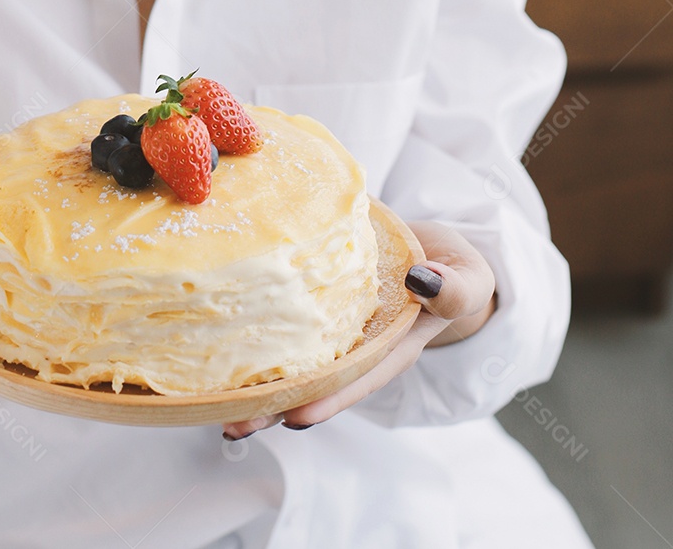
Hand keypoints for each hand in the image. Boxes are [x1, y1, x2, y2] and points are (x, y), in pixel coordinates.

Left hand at [221, 220, 495, 438]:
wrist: (439, 252)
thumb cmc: (456, 273)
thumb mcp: (468, 279)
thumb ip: (452, 287)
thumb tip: (424, 280)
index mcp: (393, 346)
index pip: (357, 378)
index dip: (328, 399)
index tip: (294, 419)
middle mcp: (359, 346)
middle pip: (314, 382)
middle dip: (273, 406)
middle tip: (231, 425)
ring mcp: (336, 329)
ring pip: (292, 359)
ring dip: (253, 381)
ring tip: (209, 400)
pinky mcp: (319, 303)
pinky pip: (286, 321)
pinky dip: (255, 333)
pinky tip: (217, 341)